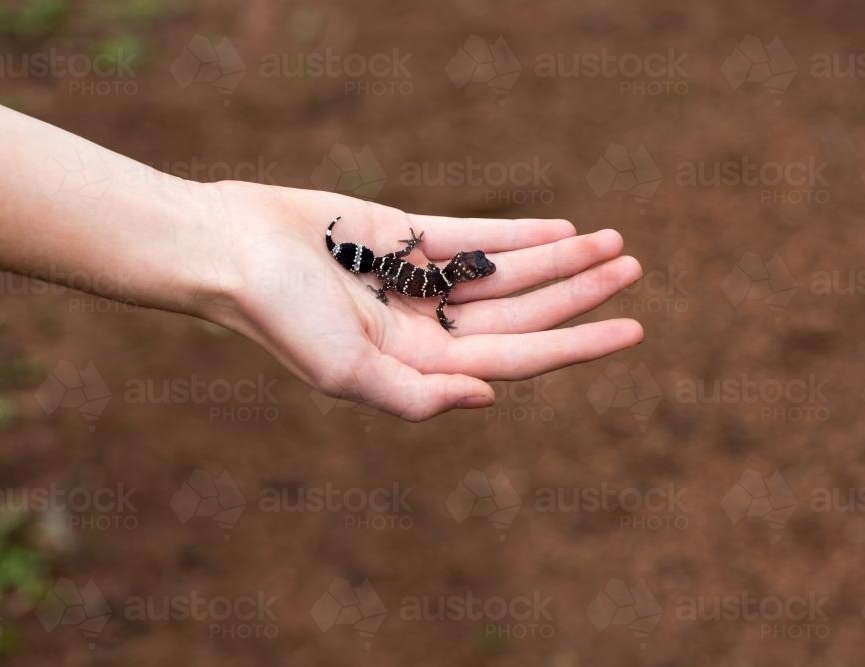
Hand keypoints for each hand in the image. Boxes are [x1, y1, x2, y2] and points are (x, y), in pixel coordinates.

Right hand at [189, 182, 643, 421]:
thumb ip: (417, 394)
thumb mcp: (346, 372)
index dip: (576, 345)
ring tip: (613, 243)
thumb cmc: (278, 315)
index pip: (515, 358)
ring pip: (504, 271)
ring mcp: (415, 281)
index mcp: (416, 366)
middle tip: (636, 269)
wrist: (228, 249)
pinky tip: (558, 228)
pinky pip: (471, 235)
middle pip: (520, 312)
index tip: (633, 329)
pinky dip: (515, 232)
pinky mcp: (401, 236)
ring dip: (557, 257)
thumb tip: (491, 399)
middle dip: (578, 293)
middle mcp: (424, 327)